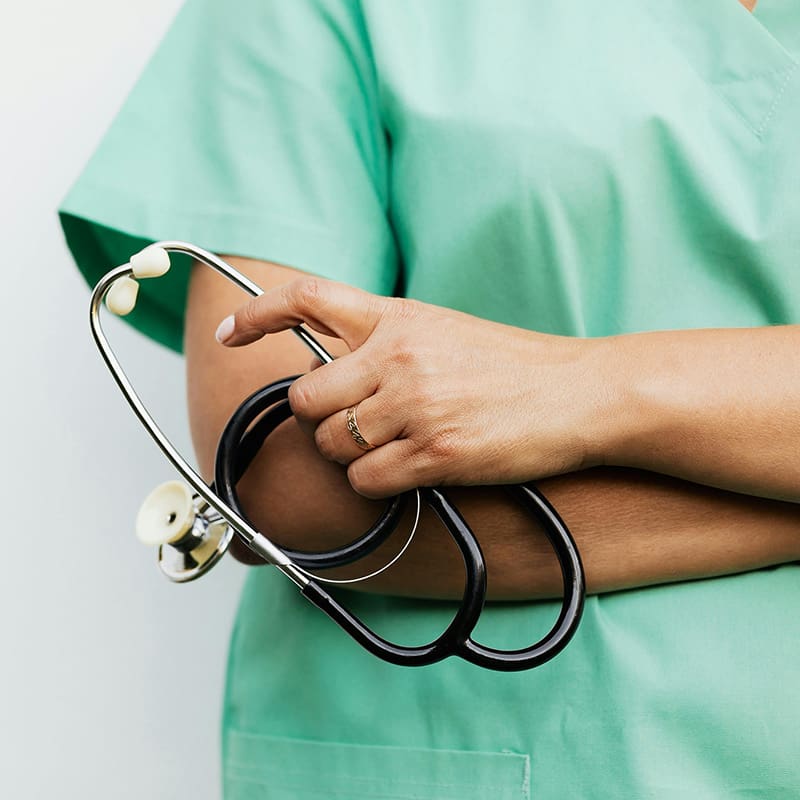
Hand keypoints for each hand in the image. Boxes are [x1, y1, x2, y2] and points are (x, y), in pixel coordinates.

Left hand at [216, 277, 610, 497]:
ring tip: (392, 445)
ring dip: (348, 453)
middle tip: (352, 423)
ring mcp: (414, 405)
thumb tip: (331, 368)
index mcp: (398, 318)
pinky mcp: (434, 453)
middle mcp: (398, 356)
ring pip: (330, 444)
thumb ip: (385, 342)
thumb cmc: (515, 365)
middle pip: (305, 398)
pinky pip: (364, 479)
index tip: (231, 332)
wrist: (581, 393)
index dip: (257, 314)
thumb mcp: (444, 331)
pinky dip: (376, 482)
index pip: (307, 300)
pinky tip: (411, 469)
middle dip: (318, 419)